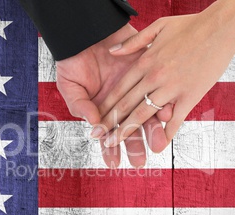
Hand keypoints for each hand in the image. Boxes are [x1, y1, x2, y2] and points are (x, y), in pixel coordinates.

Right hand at [56, 24, 172, 167]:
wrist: (88, 31)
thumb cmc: (74, 60)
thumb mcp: (70, 85)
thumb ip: (80, 106)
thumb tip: (94, 125)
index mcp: (103, 110)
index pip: (108, 134)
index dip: (110, 149)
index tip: (113, 163)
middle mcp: (122, 103)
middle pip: (131, 129)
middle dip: (135, 147)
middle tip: (139, 162)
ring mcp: (136, 90)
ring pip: (147, 115)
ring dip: (153, 131)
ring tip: (157, 144)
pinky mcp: (147, 73)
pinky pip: (157, 91)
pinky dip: (161, 103)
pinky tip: (164, 115)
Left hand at [91, 10, 234, 150]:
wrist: (222, 27)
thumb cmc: (190, 26)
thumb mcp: (157, 27)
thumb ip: (133, 42)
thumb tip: (111, 52)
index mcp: (145, 62)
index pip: (119, 89)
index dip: (104, 106)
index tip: (94, 118)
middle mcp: (154, 76)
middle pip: (126, 105)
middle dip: (109, 123)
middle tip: (97, 137)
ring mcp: (172, 87)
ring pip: (143, 114)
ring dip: (127, 131)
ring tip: (114, 144)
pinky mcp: (190, 95)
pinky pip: (175, 118)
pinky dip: (166, 132)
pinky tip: (158, 145)